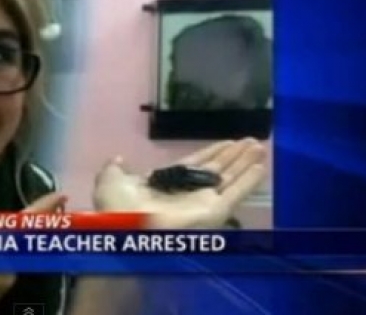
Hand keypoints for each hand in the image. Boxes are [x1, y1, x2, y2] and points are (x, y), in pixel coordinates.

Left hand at [93, 138, 266, 228]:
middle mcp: (187, 191)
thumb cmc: (118, 207)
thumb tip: (118, 158)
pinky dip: (250, 180)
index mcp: (166, 182)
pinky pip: (236, 193)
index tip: (227, 141)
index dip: (211, 151)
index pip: (195, 163)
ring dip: (246, 162)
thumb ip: (114, 168)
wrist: (129, 230)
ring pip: (229, 178)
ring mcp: (203, 202)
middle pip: (217, 169)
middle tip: (251, 140)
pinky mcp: (215, 212)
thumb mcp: (109, 180)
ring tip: (260, 146)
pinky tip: (262, 165)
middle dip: (233, 155)